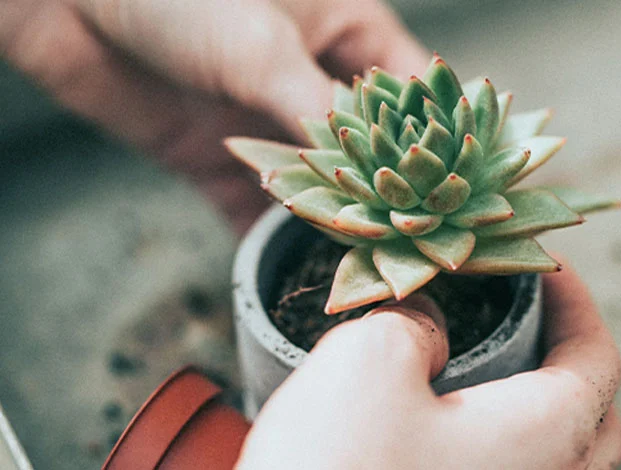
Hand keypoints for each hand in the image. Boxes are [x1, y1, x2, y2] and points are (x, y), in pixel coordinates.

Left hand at [0, 0, 428, 231]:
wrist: (69, 0)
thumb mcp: (262, 45)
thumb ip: (318, 112)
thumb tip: (369, 175)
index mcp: (341, 33)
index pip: (408, 93)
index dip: (431, 139)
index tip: (450, 187)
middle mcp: (308, 80)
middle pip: (364, 147)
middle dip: (381, 191)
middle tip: (407, 238)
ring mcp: (263, 120)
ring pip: (312, 182)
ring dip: (326, 219)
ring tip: (357, 261)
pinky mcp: (217, 155)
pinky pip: (252, 204)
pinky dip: (266, 233)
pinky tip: (287, 263)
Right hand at [236, 262, 620, 468]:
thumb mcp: (369, 358)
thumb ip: (415, 322)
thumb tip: (428, 328)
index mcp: (541, 438)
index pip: (597, 360)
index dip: (576, 302)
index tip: (543, 267)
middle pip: (592, 418)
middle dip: (567, 354)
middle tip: (526, 313)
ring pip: (552, 456)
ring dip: (534, 400)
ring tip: (487, 359)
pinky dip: (496, 438)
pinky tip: (444, 417)